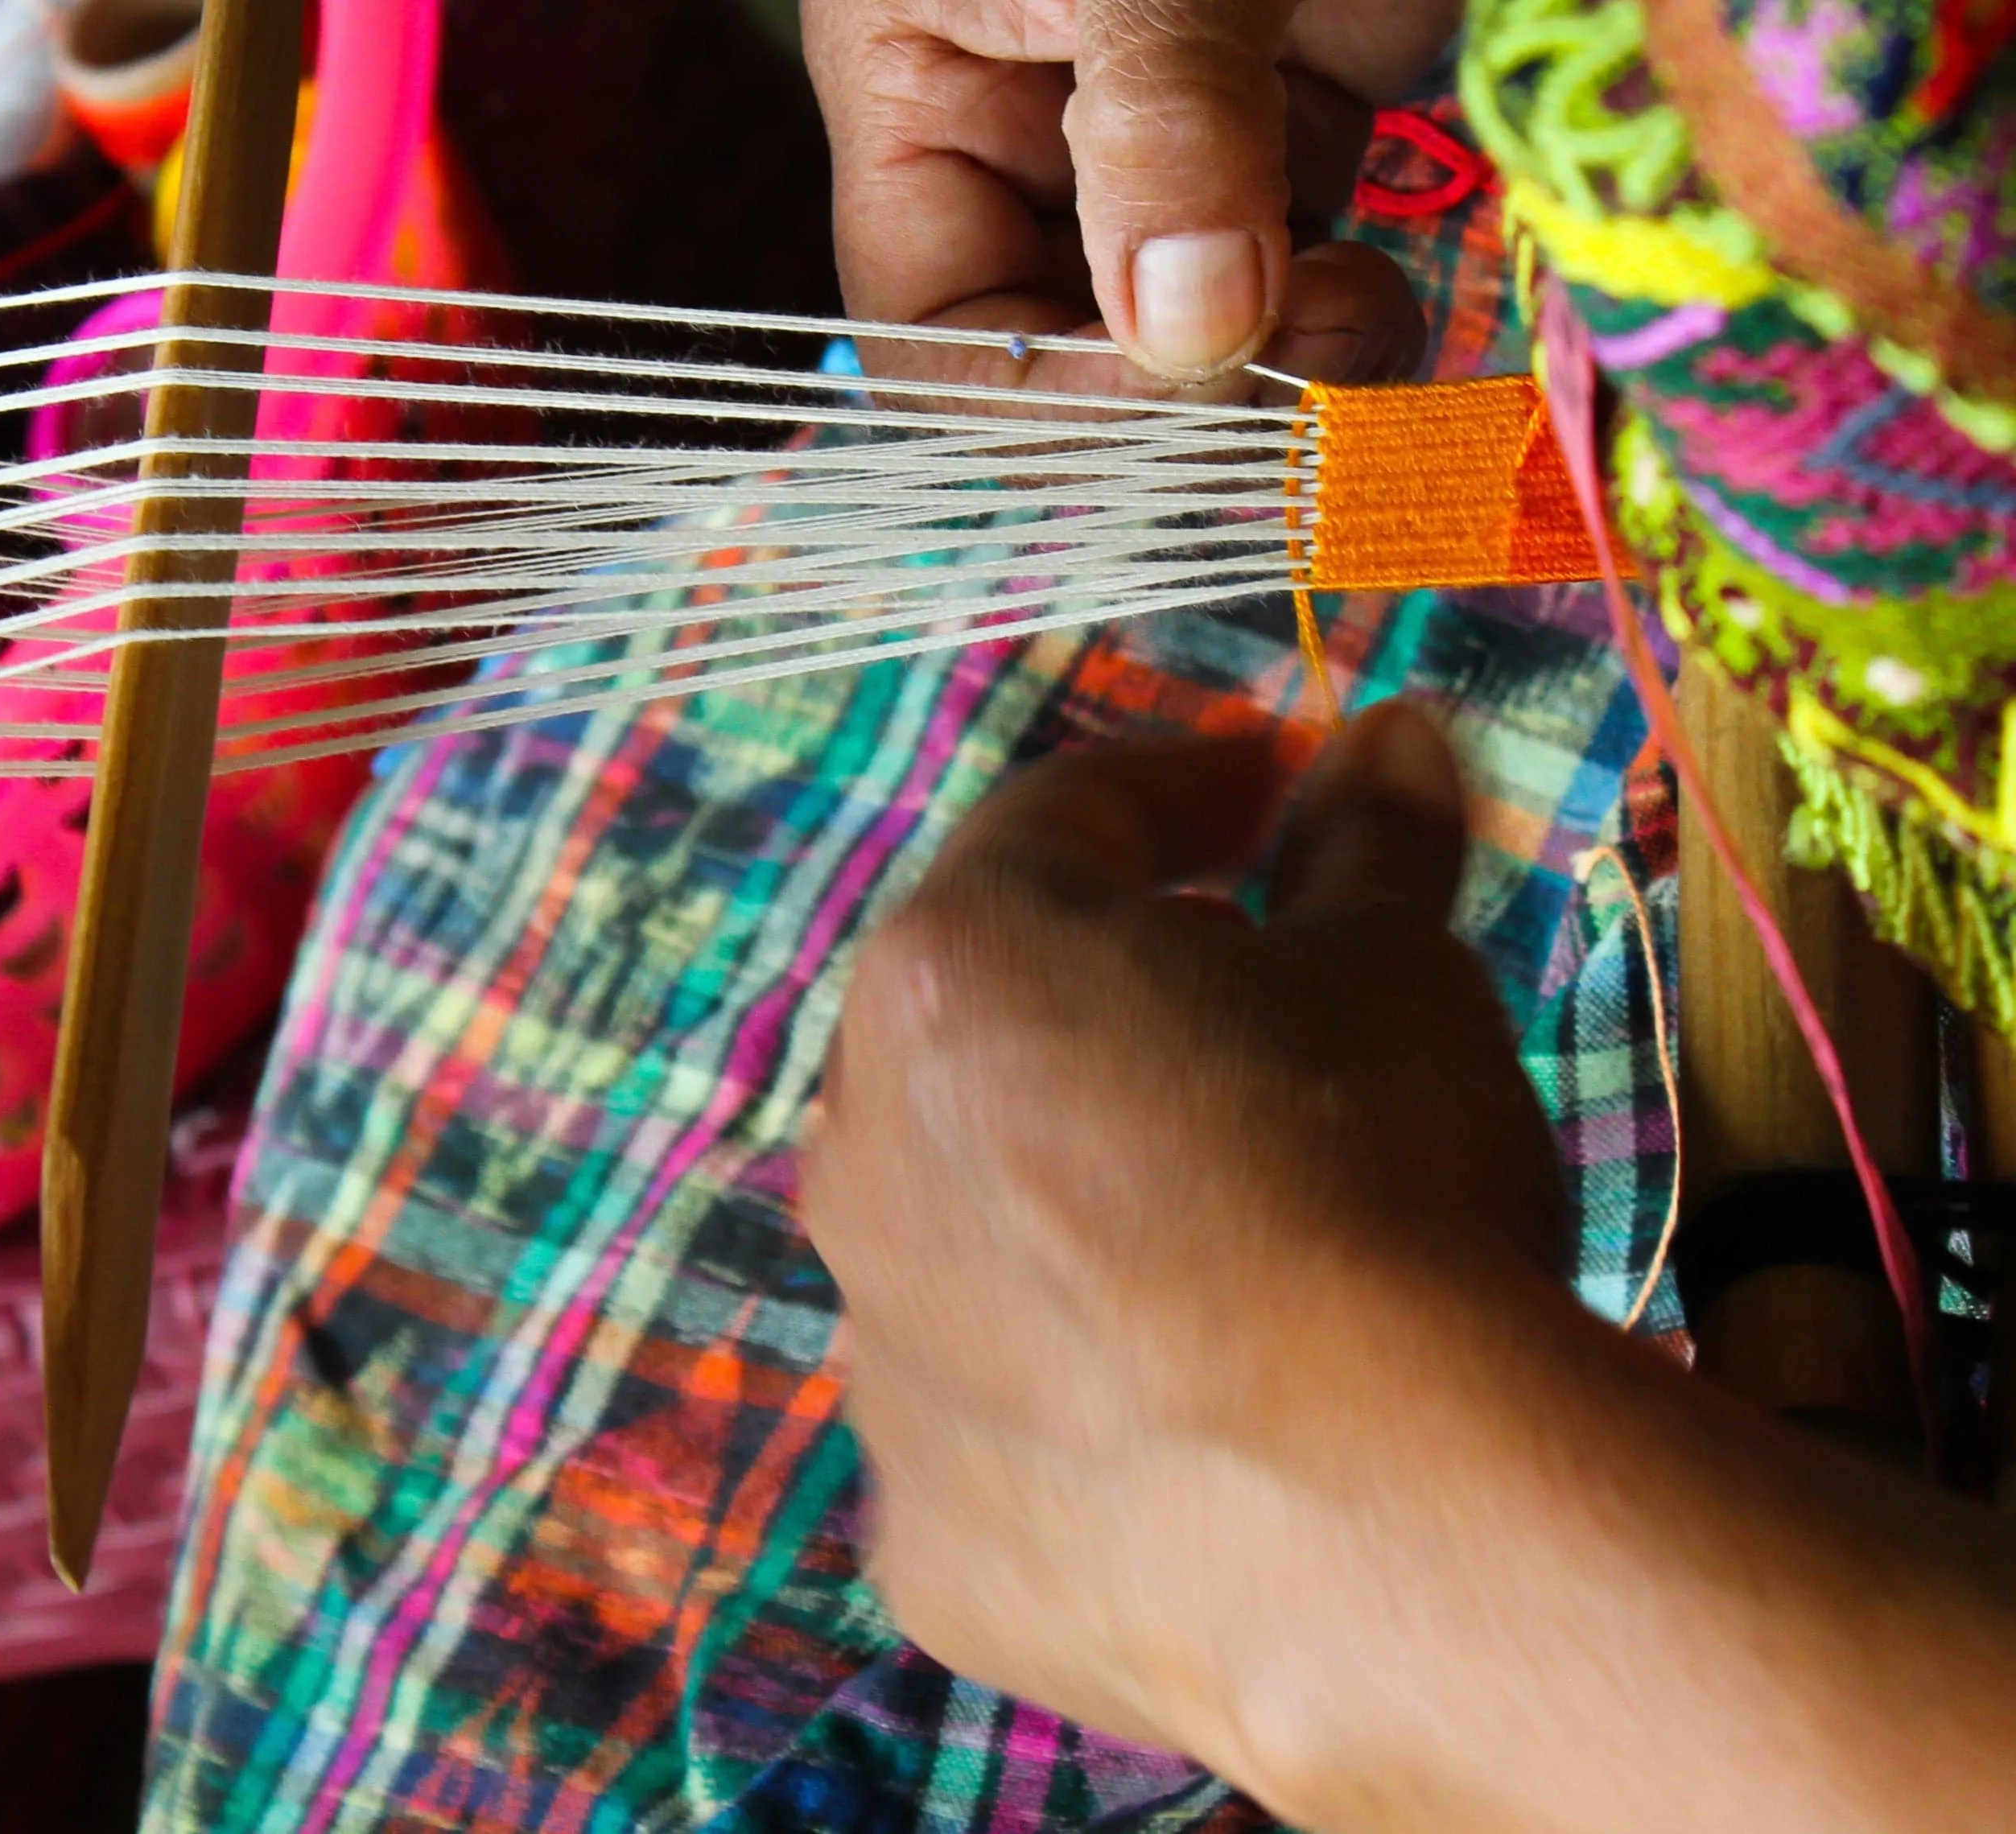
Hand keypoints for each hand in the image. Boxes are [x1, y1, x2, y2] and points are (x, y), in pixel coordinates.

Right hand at [802, 0, 1497, 396]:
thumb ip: (1167, 125)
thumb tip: (1187, 338)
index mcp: (909, 57)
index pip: (927, 311)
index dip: (1037, 391)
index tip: (1190, 405)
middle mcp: (1011, 106)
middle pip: (1056, 338)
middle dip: (1176, 386)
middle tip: (1314, 383)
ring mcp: (1151, 113)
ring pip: (1186, 323)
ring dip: (1284, 356)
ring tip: (1383, 305)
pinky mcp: (1278, 103)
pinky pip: (1290, 267)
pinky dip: (1347, 301)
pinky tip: (1411, 271)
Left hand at [803, 706, 1561, 1769]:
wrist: (1399, 1517)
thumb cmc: (1380, 1181)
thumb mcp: (1398, 972)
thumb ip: (1366, 839)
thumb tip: (1391, 732)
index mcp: (951, 969)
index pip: (1069, 821)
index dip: (1192, 792)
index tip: (1285, 795)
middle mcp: (861, 1144)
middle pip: (983, 1026)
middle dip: (1111, 998)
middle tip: (1259, 1010)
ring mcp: (879, 1351)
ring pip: (966, 1227)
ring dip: (1070, 1201)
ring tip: (1232, 1233)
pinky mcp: (925, 1528)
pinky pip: (993, 1422)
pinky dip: (1073, 1396)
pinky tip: (1192, 1420)